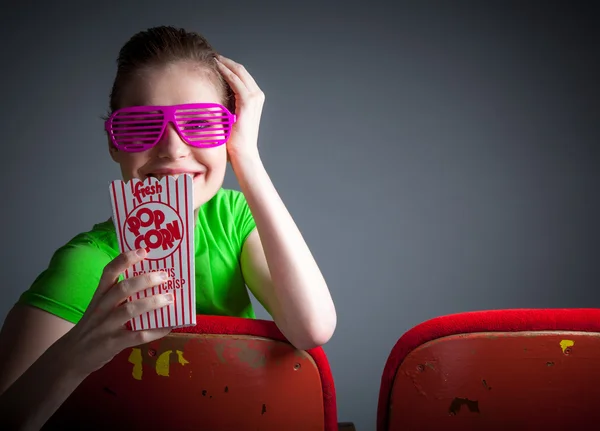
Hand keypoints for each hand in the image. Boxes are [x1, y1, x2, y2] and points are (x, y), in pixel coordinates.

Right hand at [60, 249, 173, 375]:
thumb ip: (118, 297)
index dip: (125, 259)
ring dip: (153, 303)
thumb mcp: (99, 307)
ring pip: (130, 310)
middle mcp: (102, 308)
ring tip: (170, 298)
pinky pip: (138, 335)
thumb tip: (151, 283)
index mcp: (99, 295)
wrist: (71, 357)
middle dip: (146, 280)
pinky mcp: (113, 344)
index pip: (109, 272)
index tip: (143, 251)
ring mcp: (106, 326)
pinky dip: (155, 330)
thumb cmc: (92, 327)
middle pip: (123, 289)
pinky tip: (169, 326)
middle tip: (165, 276)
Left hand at [215, 55, 264, 160]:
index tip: (213, 60)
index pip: (241, 75)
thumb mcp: (231, 117)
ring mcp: (254, 98)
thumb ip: (226, 104)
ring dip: (224, 63)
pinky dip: (225, 71)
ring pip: (238, 71)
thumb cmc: (235, 140)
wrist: (243, 154)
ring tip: (210, 57)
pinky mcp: (248, 101)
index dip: (228, 65)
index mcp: (254, 99)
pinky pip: (235, 80)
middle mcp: (257, 96)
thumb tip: (211, 94)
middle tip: (210, 55)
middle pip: (241, 70)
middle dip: (225, 61)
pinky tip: (214, 66)